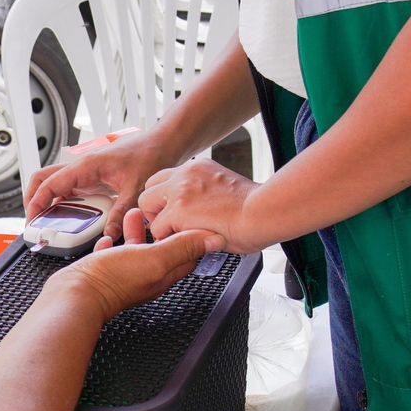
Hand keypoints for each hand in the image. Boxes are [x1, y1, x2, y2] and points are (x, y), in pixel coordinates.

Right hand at [23, 130, 176, 240]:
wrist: (163, 143)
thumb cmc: (150, 155)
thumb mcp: (135, 189)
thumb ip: (120, 213)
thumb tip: (108, 235)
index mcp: (85, 166)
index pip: (49, 184)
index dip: (36, 203)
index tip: (32, 221)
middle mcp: (81, 167)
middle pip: (43, 179)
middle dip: (32, 199)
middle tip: (34, 222)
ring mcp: (85, 172)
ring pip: (54, 183)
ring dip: (46, 200)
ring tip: (47, 222)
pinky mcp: (93, 177)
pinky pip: (70, 189)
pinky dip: (62, 201)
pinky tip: (70, 218)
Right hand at [45, 212, 223, 322]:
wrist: (76, 296)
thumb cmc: (113, 280)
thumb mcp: (154, 258)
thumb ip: (183, 247)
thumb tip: (214, 239)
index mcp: (163, 274)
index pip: (187, 254)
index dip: (191, 234)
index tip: (190, 215)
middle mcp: (146, 277)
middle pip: (161, 250)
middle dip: (162, 228)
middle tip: (158, 210)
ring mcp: (125, 277)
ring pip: (136, 251)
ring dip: (138, 232)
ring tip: (132, 214)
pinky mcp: (104, 276)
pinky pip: (113, 259)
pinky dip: (114, 245)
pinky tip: (108, 238)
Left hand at [136, 158, 264, 254]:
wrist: (264, 212)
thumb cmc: (256, 209)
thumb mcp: (227, 189)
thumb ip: (209, 194)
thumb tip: (206, 209)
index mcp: (199, 167)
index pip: (166, 177)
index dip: (167, 197)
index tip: (176, 211)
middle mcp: (185, 174)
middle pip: (150, 187)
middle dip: (156, 208)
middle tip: (172, 225)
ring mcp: (179, 190)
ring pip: (146, 205)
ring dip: (159, 222)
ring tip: (179, 235)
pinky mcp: (178, 210)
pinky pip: (157, 228)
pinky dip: (168, 239)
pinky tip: (186, 242)